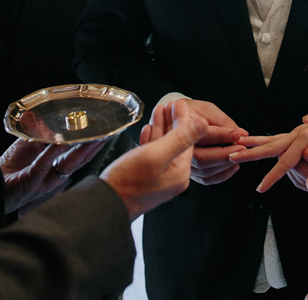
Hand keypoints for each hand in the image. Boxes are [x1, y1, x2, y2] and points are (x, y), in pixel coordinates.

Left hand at [0, 136, 106, 214]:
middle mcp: (55, 176)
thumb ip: (38, 132)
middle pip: (81, 160)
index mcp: (56, 167)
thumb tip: (46, 114)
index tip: (108, 130)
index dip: (95, 144)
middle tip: (110, 133)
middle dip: (97, 146)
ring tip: (95, 136)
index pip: (81, 155)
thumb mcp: (26, 145)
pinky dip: (53, 152)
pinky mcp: (31, 182)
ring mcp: (45, 180)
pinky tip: (61, 142)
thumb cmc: (8, 171)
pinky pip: (45, 164)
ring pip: (69, 165)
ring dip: (83, 150)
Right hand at [102, 98, 206, 219]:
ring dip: (161, 127)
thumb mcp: (156, 154)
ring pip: (163, 146)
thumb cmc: (127, 182)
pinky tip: (148, 129)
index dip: (183, 119)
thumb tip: (203, 124)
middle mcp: (172, 177)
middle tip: (170, 103)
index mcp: (179, 173)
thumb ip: (180, 138)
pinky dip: (151, 140)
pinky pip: (152, 155)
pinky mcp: (145, 178)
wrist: (104, 204)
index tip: (179, 103)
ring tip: (159, 110)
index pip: (186, 139)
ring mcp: (158, 178)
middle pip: (176, 142)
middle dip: (172, 121)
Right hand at [162, 99, 246, 185]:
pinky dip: (221, 175)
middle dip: (225, 155)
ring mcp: (182, 163)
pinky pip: (205, 179)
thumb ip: (222, 120)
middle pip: (203, 158)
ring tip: (240, 156)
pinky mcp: (189, 171)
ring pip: (205, 171)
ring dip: (225, 165)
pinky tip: (233, 166)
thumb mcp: (205, 108)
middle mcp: (179, 149)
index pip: (202, 135)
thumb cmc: (191, 112)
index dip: (221, 135)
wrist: (173, 120)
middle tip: (242, 148)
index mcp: (180, 129)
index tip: (237, 134)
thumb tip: (241, 133)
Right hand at [230, 109, 307, 192]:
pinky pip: (280, 139)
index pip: (285, 161)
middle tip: (231, 154)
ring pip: (273, 140)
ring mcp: (298, 131)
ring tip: (239, 145)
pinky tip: (260, 143)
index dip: (273, 176)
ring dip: (256, 144)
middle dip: (251, 152)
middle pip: (271, 145)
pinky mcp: (301, 133)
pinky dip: (267, 141)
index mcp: (305, 137)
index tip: (261, 188)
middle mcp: (298, 132)